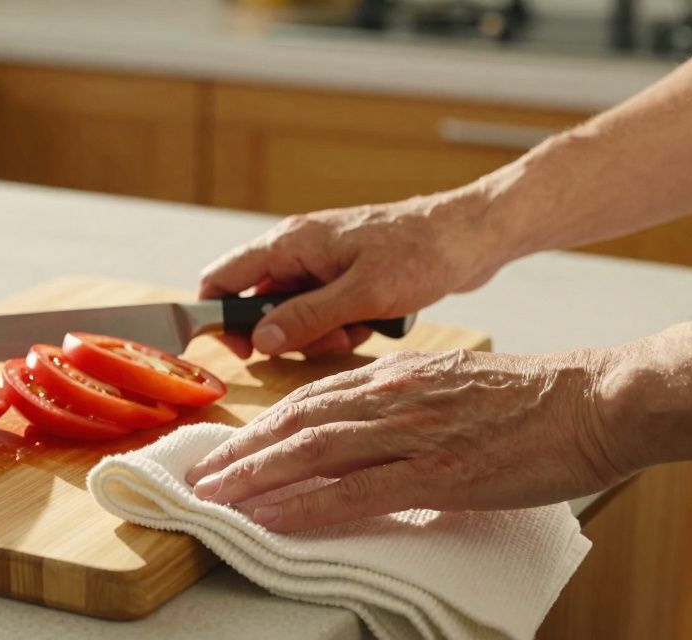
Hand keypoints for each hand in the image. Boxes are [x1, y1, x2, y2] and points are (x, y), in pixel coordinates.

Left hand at [183, 349, 631, 532]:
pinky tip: (270, 517)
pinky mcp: (436, 472)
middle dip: (242, 453)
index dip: (264, 427)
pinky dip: (303, 504)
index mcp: (397, 379)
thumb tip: (377, 431)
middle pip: (297, 424)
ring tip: (215, 498)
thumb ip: (411, 405)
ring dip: (255, 477)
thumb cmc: (536, 400)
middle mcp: (392, 399)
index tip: (231, 448)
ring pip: (312, 452)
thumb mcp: (458, 387)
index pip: (312, 401)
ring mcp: (410, 434)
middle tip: (200, 477)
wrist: (596, 401)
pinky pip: (353, 491)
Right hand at [200, 189, 514, 357]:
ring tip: (352, 332)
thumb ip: (306, 317)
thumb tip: (261, 339)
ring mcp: (322, 263)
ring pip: (292, 312)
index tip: (239, 350)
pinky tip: (369, 323)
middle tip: (316, 344)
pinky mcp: (345, 275)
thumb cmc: (421, 253)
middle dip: (281, 333)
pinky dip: (338, 325)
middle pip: (258, 302)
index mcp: (292, 243)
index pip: (223, 278)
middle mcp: (299, 250)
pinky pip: (322, 311)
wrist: (472, 236)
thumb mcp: (361, 295)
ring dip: (315, 334)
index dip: (218, 316)